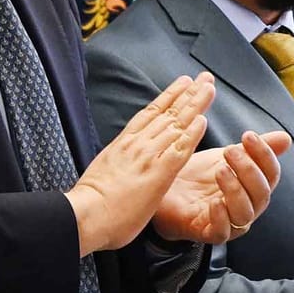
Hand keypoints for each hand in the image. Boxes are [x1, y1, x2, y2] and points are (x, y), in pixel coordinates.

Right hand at [68, 75, 213, 254]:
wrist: (84, 215)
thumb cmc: (90, 205)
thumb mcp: (105, 172)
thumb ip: (120, 163)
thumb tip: (125, 163)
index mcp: (123, 144)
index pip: (151, 113)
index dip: (169, 96)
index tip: (183, 83)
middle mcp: (137, 144)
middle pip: (168, 112)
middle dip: (188, 93)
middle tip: (204, 77)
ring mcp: (148, 156)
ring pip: (176, 124)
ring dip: (195, 105)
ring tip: (209, 88)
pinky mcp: (158, 173)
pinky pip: (180, 149)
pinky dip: (192, 133)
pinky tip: (203, 119)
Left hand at [152, 129, 293, 244]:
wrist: (164, 190)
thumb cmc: (197, 176)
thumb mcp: (225, 157)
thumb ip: (253, 150)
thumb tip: (286, 138)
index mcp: (254, 188)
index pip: (271, 174)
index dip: (265, 155)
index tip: (248, 135)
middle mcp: (247, 207)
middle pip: (261, 194)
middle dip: (249, 170)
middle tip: (230, 151)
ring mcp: (229, 223)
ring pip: (244, 213)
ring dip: (236, 190)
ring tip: (220, 170)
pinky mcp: (208, 233)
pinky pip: (222, 232)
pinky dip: (221, 217)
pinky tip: (214, 201)